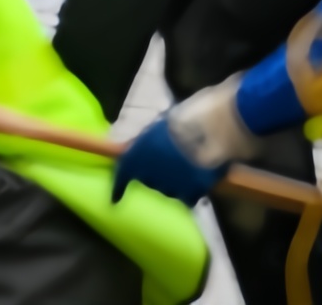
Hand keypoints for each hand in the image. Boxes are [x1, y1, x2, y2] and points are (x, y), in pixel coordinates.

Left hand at [112, 116, 227, 205]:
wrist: (207, 131)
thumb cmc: (179, 123)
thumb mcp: (155, 129)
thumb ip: (144, 144)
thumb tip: (134, 149)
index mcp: (135, 158)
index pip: (122, 177)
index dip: (118, 188)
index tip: (114, 199)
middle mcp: (148, 176)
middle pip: (150, 181)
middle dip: (157, 174)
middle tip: (169, 162)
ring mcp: (170, 188)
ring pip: (169, 190)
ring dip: (174, 182)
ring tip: (187, 166)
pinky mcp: (190, 194)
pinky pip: (188, 196)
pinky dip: (192, 191)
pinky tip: (199, 179)